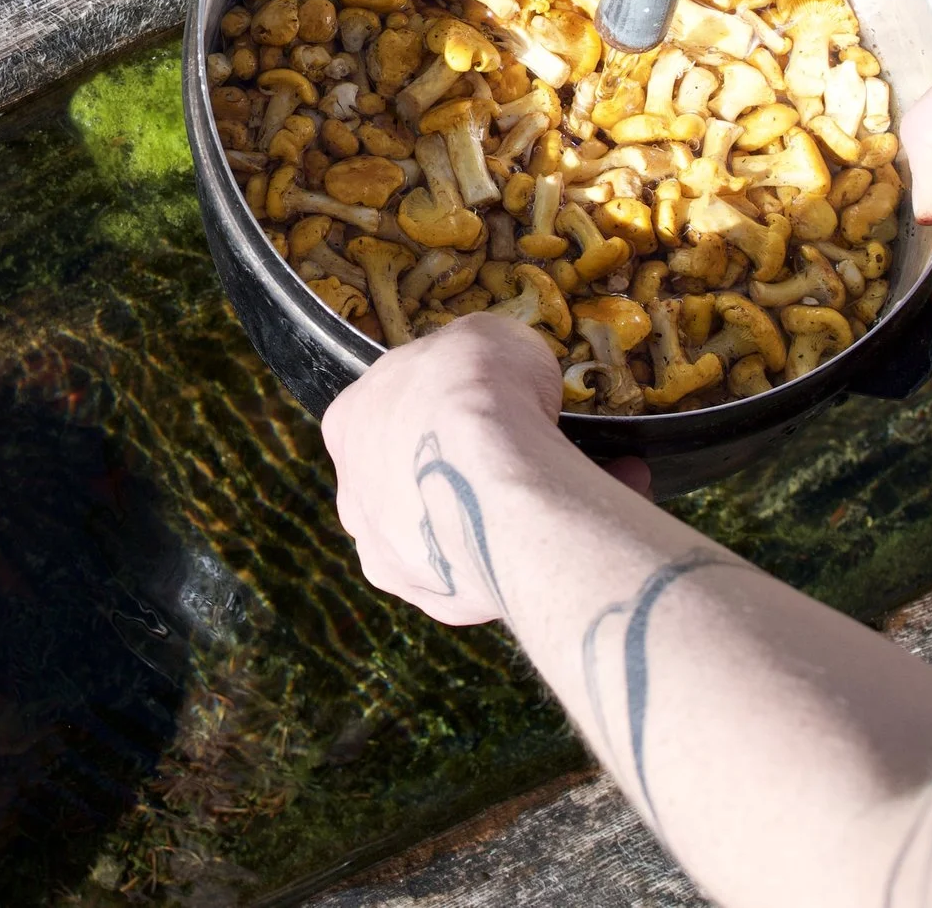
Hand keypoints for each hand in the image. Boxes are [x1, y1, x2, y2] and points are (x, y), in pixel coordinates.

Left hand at [319, 314, 571, 625]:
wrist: (493, 474)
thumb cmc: (476, 390)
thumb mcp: (485, 336)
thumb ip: (477, 359)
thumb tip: (496, 373)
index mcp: (351, 420)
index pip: (400, 408)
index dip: (454, 401)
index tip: (500, 399)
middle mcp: (356, 490)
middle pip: (422, 473)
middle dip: (479, 461)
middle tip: (538, 449)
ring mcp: (389, 551)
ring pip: (456, 526)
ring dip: (511, 507)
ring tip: (580, 486)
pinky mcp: (433, 595)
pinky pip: (490, 569)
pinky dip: (532, 549)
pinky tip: (579, 522)